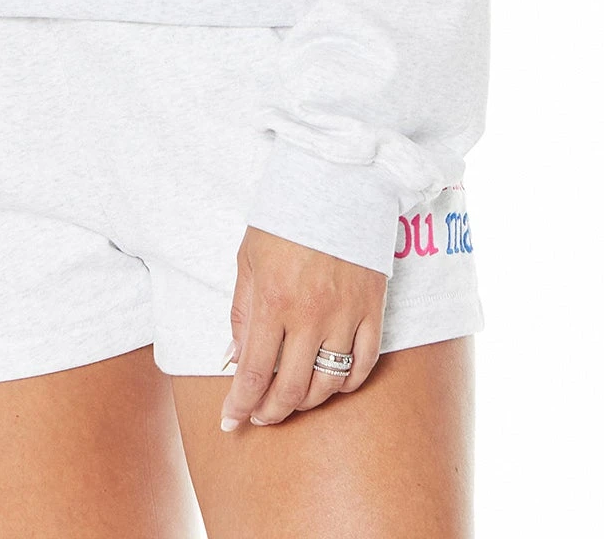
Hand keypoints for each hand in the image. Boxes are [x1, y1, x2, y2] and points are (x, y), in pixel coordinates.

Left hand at [220, 226, 386, 430]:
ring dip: (306, 402)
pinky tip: (331, 384)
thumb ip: (242, 312)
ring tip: (291, 400)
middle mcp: (310, 314)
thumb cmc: (284, 218)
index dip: (240, 405)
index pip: (254, 372)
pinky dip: (347, 384)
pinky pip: (364, 364)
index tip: (230, 423)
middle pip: (291, 388)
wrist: (335, 181)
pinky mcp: (373, 308)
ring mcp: (346, 314)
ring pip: (328, 383)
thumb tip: (234, 357)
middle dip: (270, 412)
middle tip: (259, 416)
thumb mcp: (249, 259)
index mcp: (273, 300)